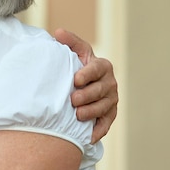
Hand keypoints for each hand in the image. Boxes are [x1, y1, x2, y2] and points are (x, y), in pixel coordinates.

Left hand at [54, 28, 118, 142]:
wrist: (77, 84)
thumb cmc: (73, 66)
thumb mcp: (72, 52)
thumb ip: (68, 43)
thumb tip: (58, 32)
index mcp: (101, 66)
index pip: (98, 68)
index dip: (88, 74)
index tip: (75, 79)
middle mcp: (109, 82)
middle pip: (101, 90)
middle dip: (87, 95)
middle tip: (73, 100)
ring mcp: (111, 99)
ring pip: (104, 107)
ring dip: (91, 112)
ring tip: (77, 115)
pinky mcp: (109, 115)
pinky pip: (106, 124)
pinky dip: (98, 130)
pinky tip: (89, 137)